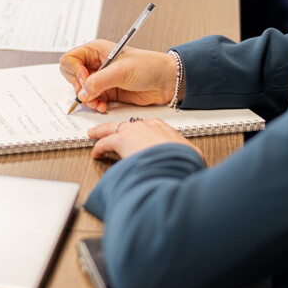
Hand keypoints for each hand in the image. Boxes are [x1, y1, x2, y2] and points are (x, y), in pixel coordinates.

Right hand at [59, 40, 180, 112]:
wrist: (166, 81)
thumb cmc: (149, 66)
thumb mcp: (121, 71)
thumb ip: (99, 81)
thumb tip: (82, 93)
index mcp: (96, 50)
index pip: (70, 59)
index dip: (74, 71)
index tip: (84, 79)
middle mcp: (96, 64)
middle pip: (72, 76)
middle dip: (78, 88)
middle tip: (88, 93)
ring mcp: (101, 79)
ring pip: (81, 91)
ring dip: (87, 100)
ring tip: (98, 103)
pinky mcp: (107, 92)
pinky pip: (92, 100)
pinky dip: (95, 105)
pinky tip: (103, 106)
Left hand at [89, 117, 203, 160]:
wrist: (177, 162)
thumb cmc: (185, 161)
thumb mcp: (189, 155)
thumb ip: (185, 155)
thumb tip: (192, 162)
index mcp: (163, 128)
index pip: (147, 126)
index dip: (139, 132)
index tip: (136, 136)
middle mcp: (147, 126)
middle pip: (128, 125)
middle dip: (118, 129)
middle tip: (110, 132)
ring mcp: (134, 131)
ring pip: (112, 129)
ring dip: (103, 134)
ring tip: (95, 136)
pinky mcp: (122, 140)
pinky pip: (105, 143)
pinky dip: (99, 148)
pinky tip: (96, 154)